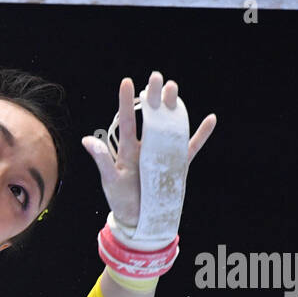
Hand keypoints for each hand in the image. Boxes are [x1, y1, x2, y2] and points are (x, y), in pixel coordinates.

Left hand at [81, 71, 216, 227]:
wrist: (139, 219)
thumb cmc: (121, 200)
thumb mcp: (110, 181)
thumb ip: (102, 160)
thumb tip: (87, 140)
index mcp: (128, 150)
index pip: (128, 121)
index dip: (127, 102)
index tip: (127, 82)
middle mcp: (146, 147)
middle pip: (151, 117)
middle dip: (153, 97)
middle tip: (156, 77)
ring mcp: (163, 154)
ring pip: (170, 126)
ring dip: (174, 107)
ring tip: (174, 89)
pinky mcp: (178, 164)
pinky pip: (191, 147)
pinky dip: (201, 134)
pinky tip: (210, 119)